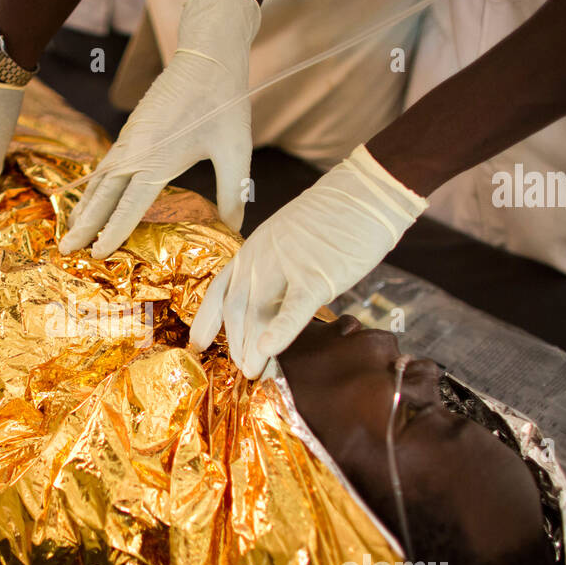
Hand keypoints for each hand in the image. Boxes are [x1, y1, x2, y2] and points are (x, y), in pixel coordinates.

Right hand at [59, 0, 259, 257]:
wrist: (207, 54)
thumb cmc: (224, 102)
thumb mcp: (236, 151)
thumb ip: (233, 194)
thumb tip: (234, 232)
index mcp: (158, 159)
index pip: (128, 206)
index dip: (113, 233)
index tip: (97, 255)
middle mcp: (135, 152)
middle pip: (102, 197)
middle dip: (83, 226)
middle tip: (65, 251)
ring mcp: (128, 140)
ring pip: (98, 182)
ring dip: (82, 208)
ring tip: (68, 232)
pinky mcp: (130, 131)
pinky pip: (104, 166)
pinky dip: (92, 188)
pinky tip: (89, 200)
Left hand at [189, 144, 427, 377]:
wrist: (367, 192)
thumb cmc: (337, 217)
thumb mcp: (291, 238)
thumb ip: (277, 268)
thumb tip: (275, 303)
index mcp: (254, 247)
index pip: (220, 288)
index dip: (207, 319)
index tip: (198, 343)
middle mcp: (261, 256)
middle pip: (236, 306)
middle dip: (235, 342)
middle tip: (241, 369)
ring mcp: (285, 264)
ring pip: (257, 312)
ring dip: (251, 347)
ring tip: (254, 372)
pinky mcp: (315, 274)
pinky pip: (292, 308)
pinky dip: (279, 332)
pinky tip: (269, 351)